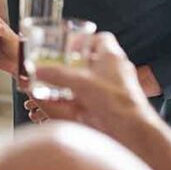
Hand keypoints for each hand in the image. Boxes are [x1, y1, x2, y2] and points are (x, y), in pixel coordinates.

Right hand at [23, 33, 156, 136]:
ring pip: (88, 82)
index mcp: (112, 58)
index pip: (101, 39)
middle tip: (55, 67)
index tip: (69, 46)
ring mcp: (111, 89)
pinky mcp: (108, 106)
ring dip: (69, 84)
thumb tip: (39, 70)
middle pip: (91, 61)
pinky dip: (71, 101)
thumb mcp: (81, 82)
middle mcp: (114, 71)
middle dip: (71, 65)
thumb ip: (57, 75)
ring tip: (51, 87)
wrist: (131, 130)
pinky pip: (87, 99)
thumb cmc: (116, 101)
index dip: (84, 40)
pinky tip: (57, 105)